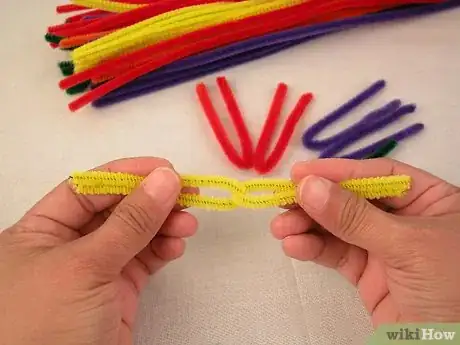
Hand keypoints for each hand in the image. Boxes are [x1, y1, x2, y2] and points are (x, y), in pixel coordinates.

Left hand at [0, 157, 197, 344]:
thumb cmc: (46, 325)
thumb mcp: (85, 266)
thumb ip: (129, 222)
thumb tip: (166, 178)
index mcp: (41, 231)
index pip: (88, 189)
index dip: (127, 174)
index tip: (166, 169)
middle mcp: (68, 246)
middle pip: (116, 209)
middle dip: (152, 200)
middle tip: (188, 194)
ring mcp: (95, 270)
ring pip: (135, 234)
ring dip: (164, 225)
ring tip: (189, 224)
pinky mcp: (118, 292)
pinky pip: (144, 260)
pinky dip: (163, 250)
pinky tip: (177, 246)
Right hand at [271, 158, 459, 325]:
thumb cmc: (451, 288)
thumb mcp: (407, 245)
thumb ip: (355, 217)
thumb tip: (308, 187)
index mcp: (430, 200)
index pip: (379, 175)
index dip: (338, 171)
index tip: (300, 173)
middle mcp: (406, 220)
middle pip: (353, 200)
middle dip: (316, 202)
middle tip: (282, 201)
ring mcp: (385, 248)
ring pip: (339, 229)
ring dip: (307, 226)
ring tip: (279, 228)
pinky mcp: (369, 275)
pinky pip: (337, 255)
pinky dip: (314, 249)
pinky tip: (293, 246)